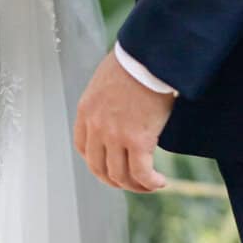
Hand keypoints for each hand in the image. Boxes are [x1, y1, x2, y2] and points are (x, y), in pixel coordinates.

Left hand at [73, 50, 174, 192]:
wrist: (149, 56)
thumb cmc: (134, 61)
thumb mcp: (106, 79)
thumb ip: (105, 99)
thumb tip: (117, 107)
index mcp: (86, 111)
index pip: (83, 148)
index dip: (96, 162)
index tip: (111, 165)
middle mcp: (96, 127)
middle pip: (99, 168)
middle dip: (115, 180)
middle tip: (131, 181)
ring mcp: (116, 136)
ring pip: (120, 176)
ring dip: (135, 186)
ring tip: (149, 183)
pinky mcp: (138, 141)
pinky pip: (141, 173)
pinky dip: (150, 183)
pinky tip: (160, 181)